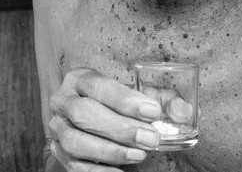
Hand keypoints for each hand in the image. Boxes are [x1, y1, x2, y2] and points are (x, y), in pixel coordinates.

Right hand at [48, 67, 193, 170]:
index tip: (152, 111)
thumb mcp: (142, 95)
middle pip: (84, 113)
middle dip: (120, 128)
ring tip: (139, 155)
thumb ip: (164, 100)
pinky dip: (98, 171)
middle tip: (150, 138)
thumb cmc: (121, 104)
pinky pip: (74, 166)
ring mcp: (58, 128)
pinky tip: (121, 171)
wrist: (100, 118)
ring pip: (75, 141)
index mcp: (80, 79)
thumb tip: (183, 111)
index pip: (98, 86)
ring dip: (110, 150)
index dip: (125, 99)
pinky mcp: (59, 151)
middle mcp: (63, 101)